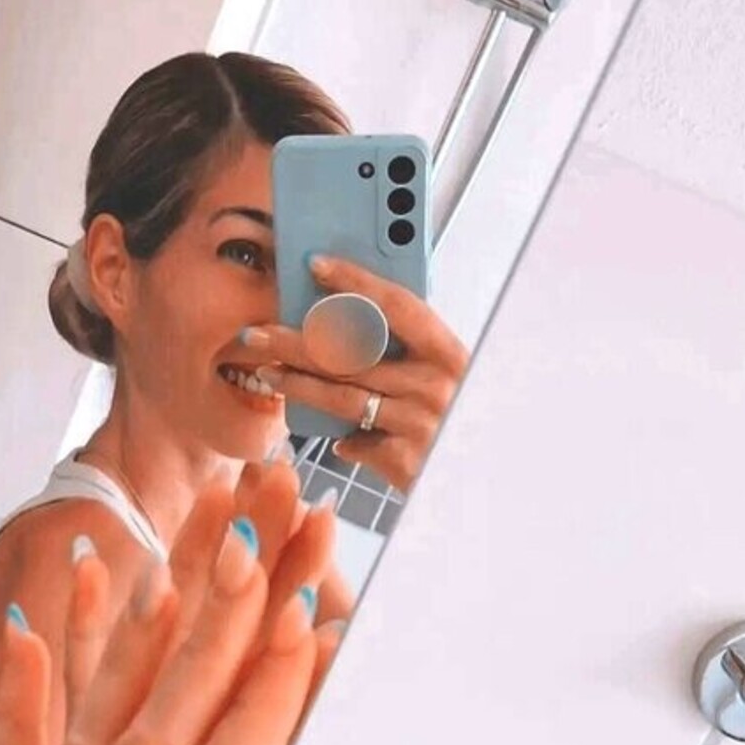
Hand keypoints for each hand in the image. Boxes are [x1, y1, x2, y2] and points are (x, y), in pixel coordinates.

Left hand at [246, 255, 470, 492]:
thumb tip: (348, 327)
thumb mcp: (447, 379)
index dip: (356, 281)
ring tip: (267, 372)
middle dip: (297, 341)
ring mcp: (420, 423)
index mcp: (448, 353)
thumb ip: (409, 355)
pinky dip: (342, 441)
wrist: (486, 479)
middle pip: (352, 354)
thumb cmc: (459, 421)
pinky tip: (334, 439)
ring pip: (341, 397)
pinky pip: (356, 443)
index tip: (316, 265)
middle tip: (258, 333)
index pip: (397, 305)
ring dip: (297, 385)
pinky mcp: (405, 460)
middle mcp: (435, 384)